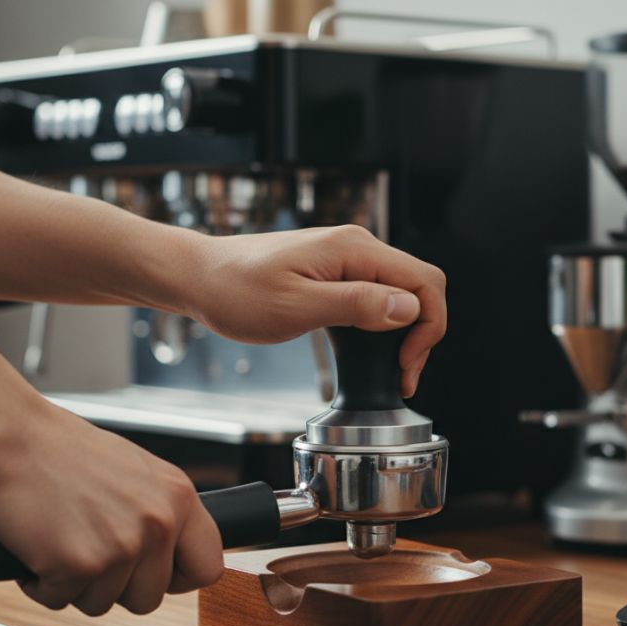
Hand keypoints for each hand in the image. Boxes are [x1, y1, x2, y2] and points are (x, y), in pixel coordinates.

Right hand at [0, 407, 221, 615]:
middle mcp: (159, 523)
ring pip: (103, 604)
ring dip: (76, 583)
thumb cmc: (62, 452)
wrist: (10, 436)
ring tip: (60, 537)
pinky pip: (60, 601)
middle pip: (150, 598)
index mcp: (179, 497)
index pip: (208, 567)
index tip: (152, 573)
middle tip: (87, 548)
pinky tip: (36, 544)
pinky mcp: (79, 566)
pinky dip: (41, 582)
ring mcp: (121, 546)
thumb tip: (172, 554)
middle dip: (115, 586)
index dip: (177, 579)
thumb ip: (160, 511)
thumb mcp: (137, 473)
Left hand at [183, 225, 446, 396]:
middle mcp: (357, 248)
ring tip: (389, 373)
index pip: (424, 281)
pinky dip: (381, 328)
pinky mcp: (334, 274)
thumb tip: (409, 308)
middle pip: (419, 288)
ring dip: (404, 334)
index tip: (405, 365)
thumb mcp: (296, 307)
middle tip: (401, 376)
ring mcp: (346, 260)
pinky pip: (375, 298)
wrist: (198, 277)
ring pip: (400, 296)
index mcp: (354, 250)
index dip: (428, 327)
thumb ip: (356, 305)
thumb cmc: (235, 291)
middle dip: (422, 334)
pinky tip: (368, 357)